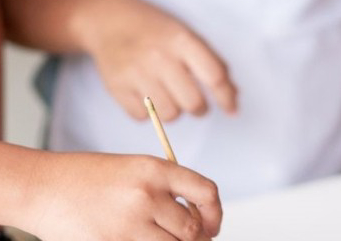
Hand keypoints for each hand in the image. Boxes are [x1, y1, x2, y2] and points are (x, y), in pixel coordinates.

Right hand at [23, 152, 222, 240]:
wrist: (40, 188)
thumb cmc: (81, 180)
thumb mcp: (128, 168)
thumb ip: (161, 189)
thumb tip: (195, 224)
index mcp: (154, 170)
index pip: (206, 192)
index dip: (215, 216)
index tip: (213, 229)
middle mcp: (146, 195)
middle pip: (194, 232)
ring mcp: (129, 224)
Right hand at [74, 0, 236, 120]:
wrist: (107, 22)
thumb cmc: (152, 30)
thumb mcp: (185, 35)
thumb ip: (210, 62)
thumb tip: (232, 94)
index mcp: (180, 40)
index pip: (214, 77)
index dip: (227, 98)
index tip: (231, 109)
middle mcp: (159, 57)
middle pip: (193, 103)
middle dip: (199, 108)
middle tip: (195, 103)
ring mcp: (136, 73)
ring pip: (170, 115)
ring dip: (174, 111)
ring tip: (168, 96)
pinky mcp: (117, 88)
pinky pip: (143, 118)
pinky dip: (148, 113)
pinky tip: (147, 96)